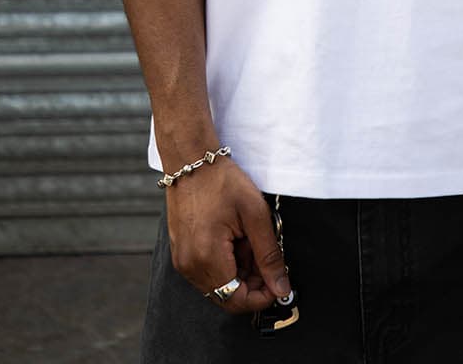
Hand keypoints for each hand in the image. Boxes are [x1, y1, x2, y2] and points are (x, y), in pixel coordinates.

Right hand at [165, 158, 290, 314]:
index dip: (262, 296)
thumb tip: (281, 288)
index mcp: (207, 257)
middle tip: (263, 250)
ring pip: (219, 285)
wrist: (191, 161)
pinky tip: (234, 237)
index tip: (278, 279)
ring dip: (239, 270)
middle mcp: (190, 266)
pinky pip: (207, 272)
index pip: (237, 301)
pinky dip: (225, 262)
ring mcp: (182, 261)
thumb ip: (269, 256)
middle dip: (252, 280)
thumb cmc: (222, 181)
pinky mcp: (181, 253)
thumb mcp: (255, 214)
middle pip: (228, 295)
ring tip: (247, 238)